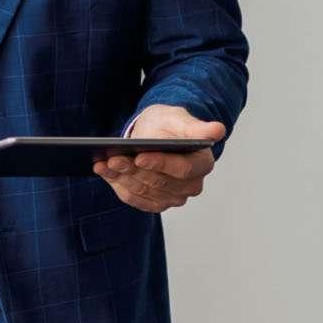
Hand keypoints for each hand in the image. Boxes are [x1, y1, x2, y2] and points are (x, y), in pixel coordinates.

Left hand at [93, 105, 225, 212]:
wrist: (156, 134)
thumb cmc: (169, 124)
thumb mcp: (179, 119)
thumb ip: (196, 128)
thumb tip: (218, 130)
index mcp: (202, 164)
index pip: (182, 169)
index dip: (160, 164)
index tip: (139, 156)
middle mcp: (191, 185)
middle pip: (159, 183)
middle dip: (134, 170)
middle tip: (113, 159)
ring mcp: (174, 198)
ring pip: (144, 191)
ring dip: (122, 177)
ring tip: (104, 164)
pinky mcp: (155, 203)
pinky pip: (135, 198)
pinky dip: (118, 185)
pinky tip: (104, 172)